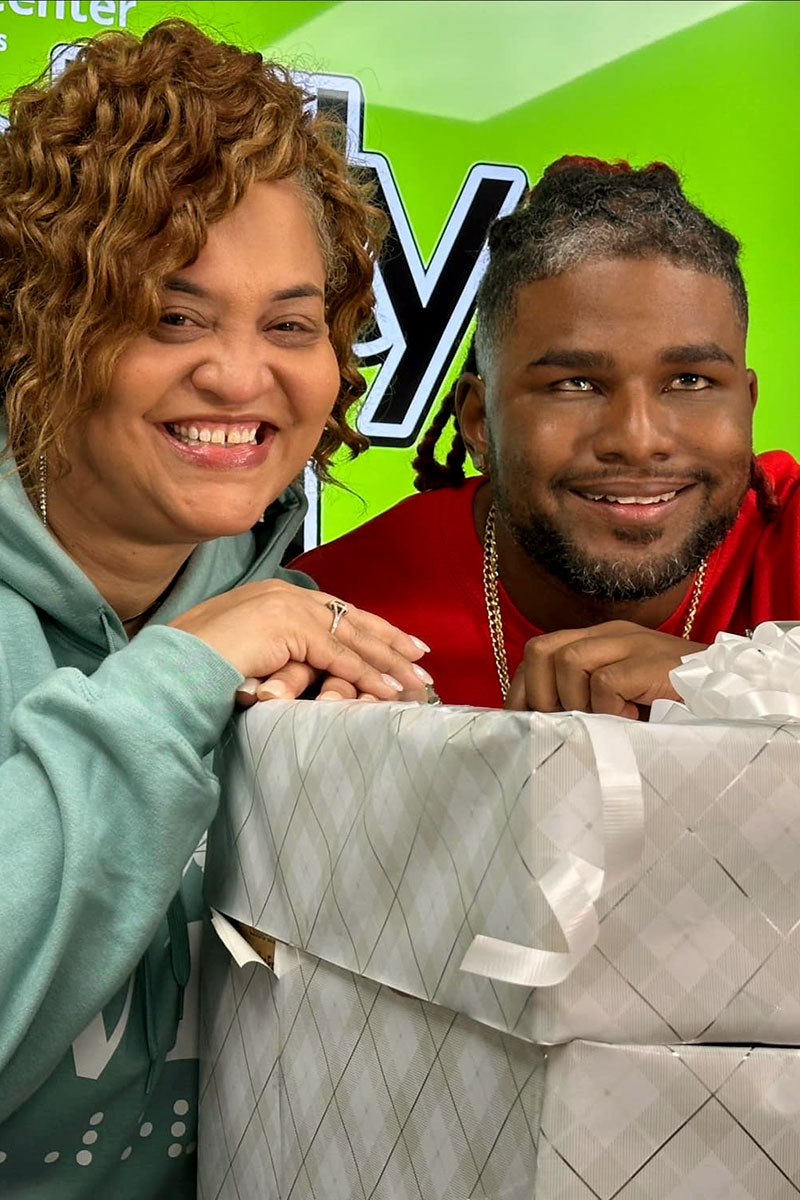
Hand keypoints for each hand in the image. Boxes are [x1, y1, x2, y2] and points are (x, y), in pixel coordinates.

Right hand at [170, 581, 432, 702]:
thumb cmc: (197, 665)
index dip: (368, 628)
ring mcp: (289, 607)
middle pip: (351, 618)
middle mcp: (285, 593)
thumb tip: (296, 669)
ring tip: (418, 681)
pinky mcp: (290, 629)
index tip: (397, 643)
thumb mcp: (246, 651)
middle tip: (422, 657)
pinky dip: (369, 676)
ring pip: (353, 638)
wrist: (173, 665)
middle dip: (390, 640)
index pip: (333, 610)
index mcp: (274, 593)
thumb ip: (276, 651)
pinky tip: (391, 691)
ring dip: (389, 662)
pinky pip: (340, 657)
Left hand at [504, 620, 707, 718]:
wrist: (731, 694)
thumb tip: (539, 726)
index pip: (539, 652)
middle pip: (542, 648)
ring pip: (568, 661)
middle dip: (538, 693)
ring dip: (575, 702)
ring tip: (603, 722)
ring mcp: (632, 643)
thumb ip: (584, 700)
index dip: (523, 688)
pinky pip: (605, 682)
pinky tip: (630, 720)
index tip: (524, 722)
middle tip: (559, 726)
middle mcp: (611, 634)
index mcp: (599, 641)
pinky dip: (608, 709)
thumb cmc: (671, 707)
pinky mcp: (650, 662)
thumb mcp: (620, 701)